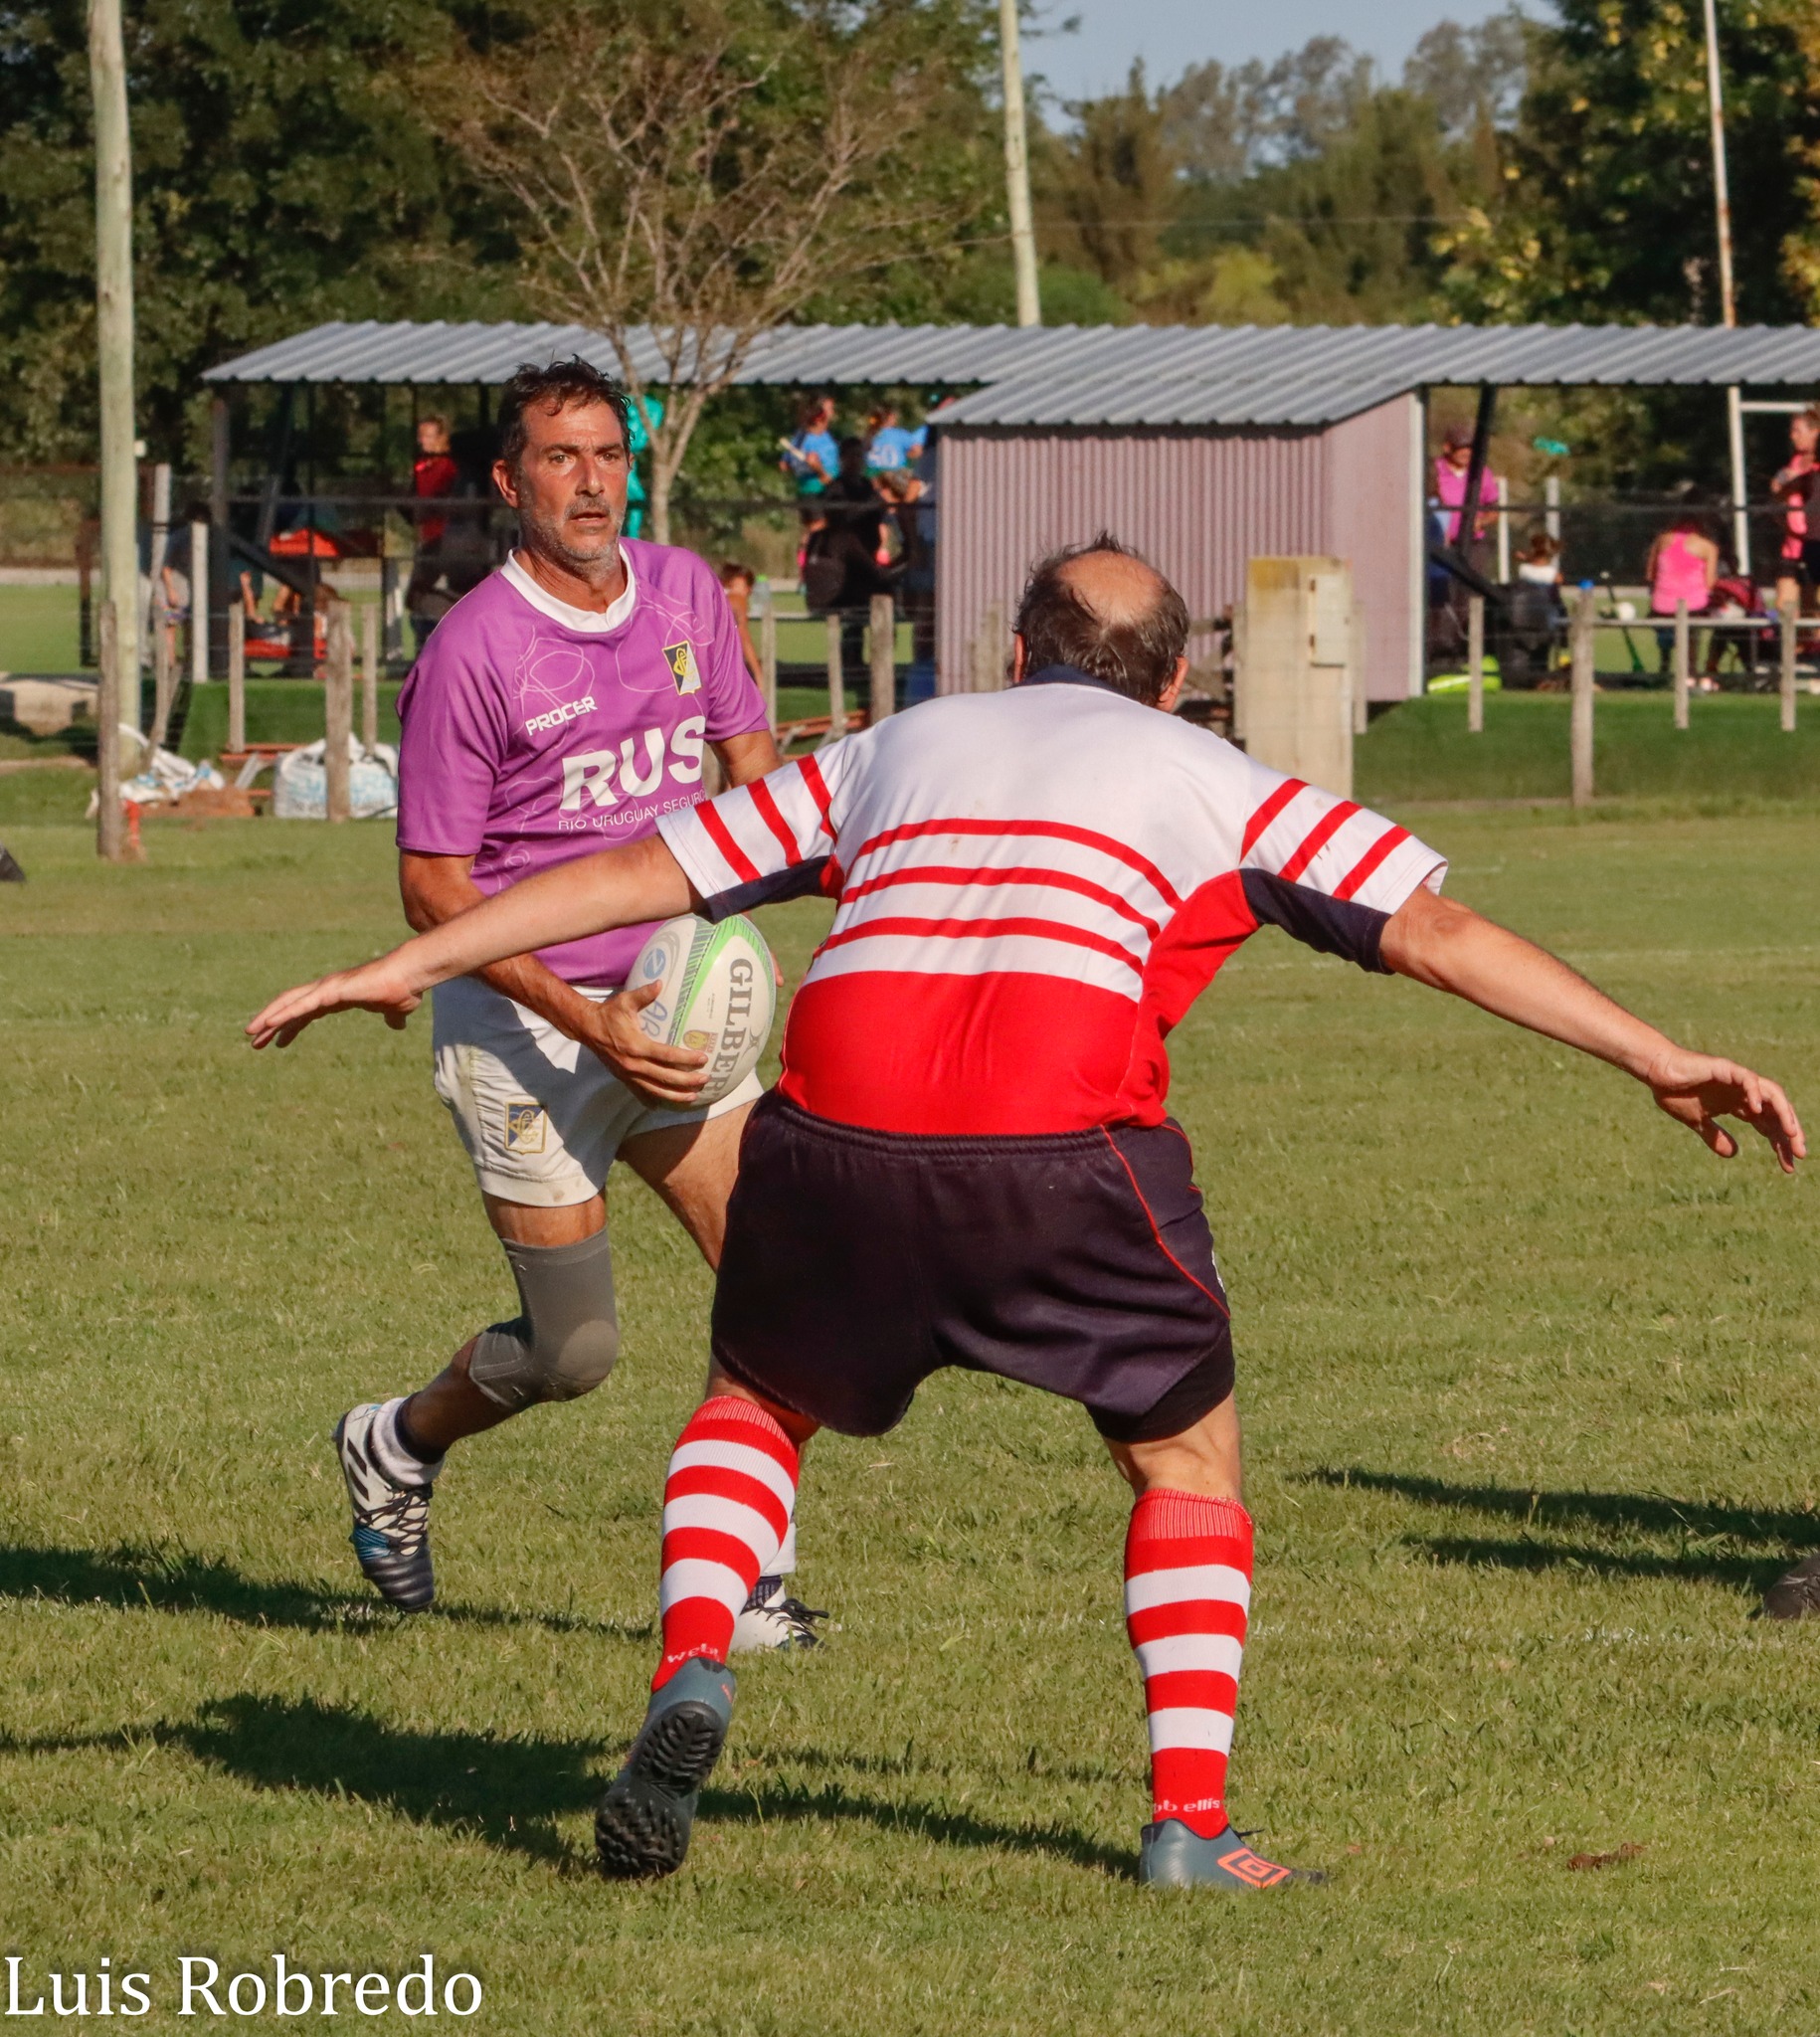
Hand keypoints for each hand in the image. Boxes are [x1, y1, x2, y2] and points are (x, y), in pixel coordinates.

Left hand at [246, 956, 422, 1048]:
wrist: (410, 976)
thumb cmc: (403, 989)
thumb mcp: (395, 1010)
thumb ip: (391, 1017)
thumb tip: (397, 1025)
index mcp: (337, 996)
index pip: (306, 1012)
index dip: (290, 1026)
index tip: (278, 1042)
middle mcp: (326, 990)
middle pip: (290, 1006)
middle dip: (271, 1024)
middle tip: (254, 1041)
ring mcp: (326, 988)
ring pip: (289, 1004)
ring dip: (268, 1018)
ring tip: (250, 1033)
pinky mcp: (330, 991)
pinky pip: (301, 1005)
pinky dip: (284, 1014)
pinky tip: (269, 1024)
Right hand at [579, 979, 709, 1109]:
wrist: (587, 1029)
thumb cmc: (609, 1014)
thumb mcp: (625, 1001)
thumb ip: (644, 994)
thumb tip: (661, 983)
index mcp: (636, 1046)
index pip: (667, 1055)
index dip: (686, 1058)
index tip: (703, 1058)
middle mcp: (633, 1064)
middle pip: (665, 1077)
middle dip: (687, 1081)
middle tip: (705, 1079)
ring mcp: (628, 1074)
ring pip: (655, 1090)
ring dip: (675, 1095)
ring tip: (693, 1097)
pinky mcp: (623, 1079)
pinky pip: (640, 1093)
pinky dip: (653, 1100)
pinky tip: (665, 1105)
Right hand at [1642, 1047, 1804, 1173]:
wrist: (1656, 1072)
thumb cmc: (1674, 1093)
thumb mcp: (1697, 1122)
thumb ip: (1715, 1136)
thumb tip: (1734, 1154)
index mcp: (1739, 1104)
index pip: (1768, 1125)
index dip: (1780, 1144)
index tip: (1789, 1167)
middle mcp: (1744, 1092)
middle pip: (1777, 1112)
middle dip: (1790, 1133)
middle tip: (1799, 1154)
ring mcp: (1737, 1079)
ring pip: (1771, 1094)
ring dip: (1783, 1112)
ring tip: (1790, 1133)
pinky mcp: (1726, 1069)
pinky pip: (1748, 1079)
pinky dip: (1754, 1093)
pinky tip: (1757, 1110)